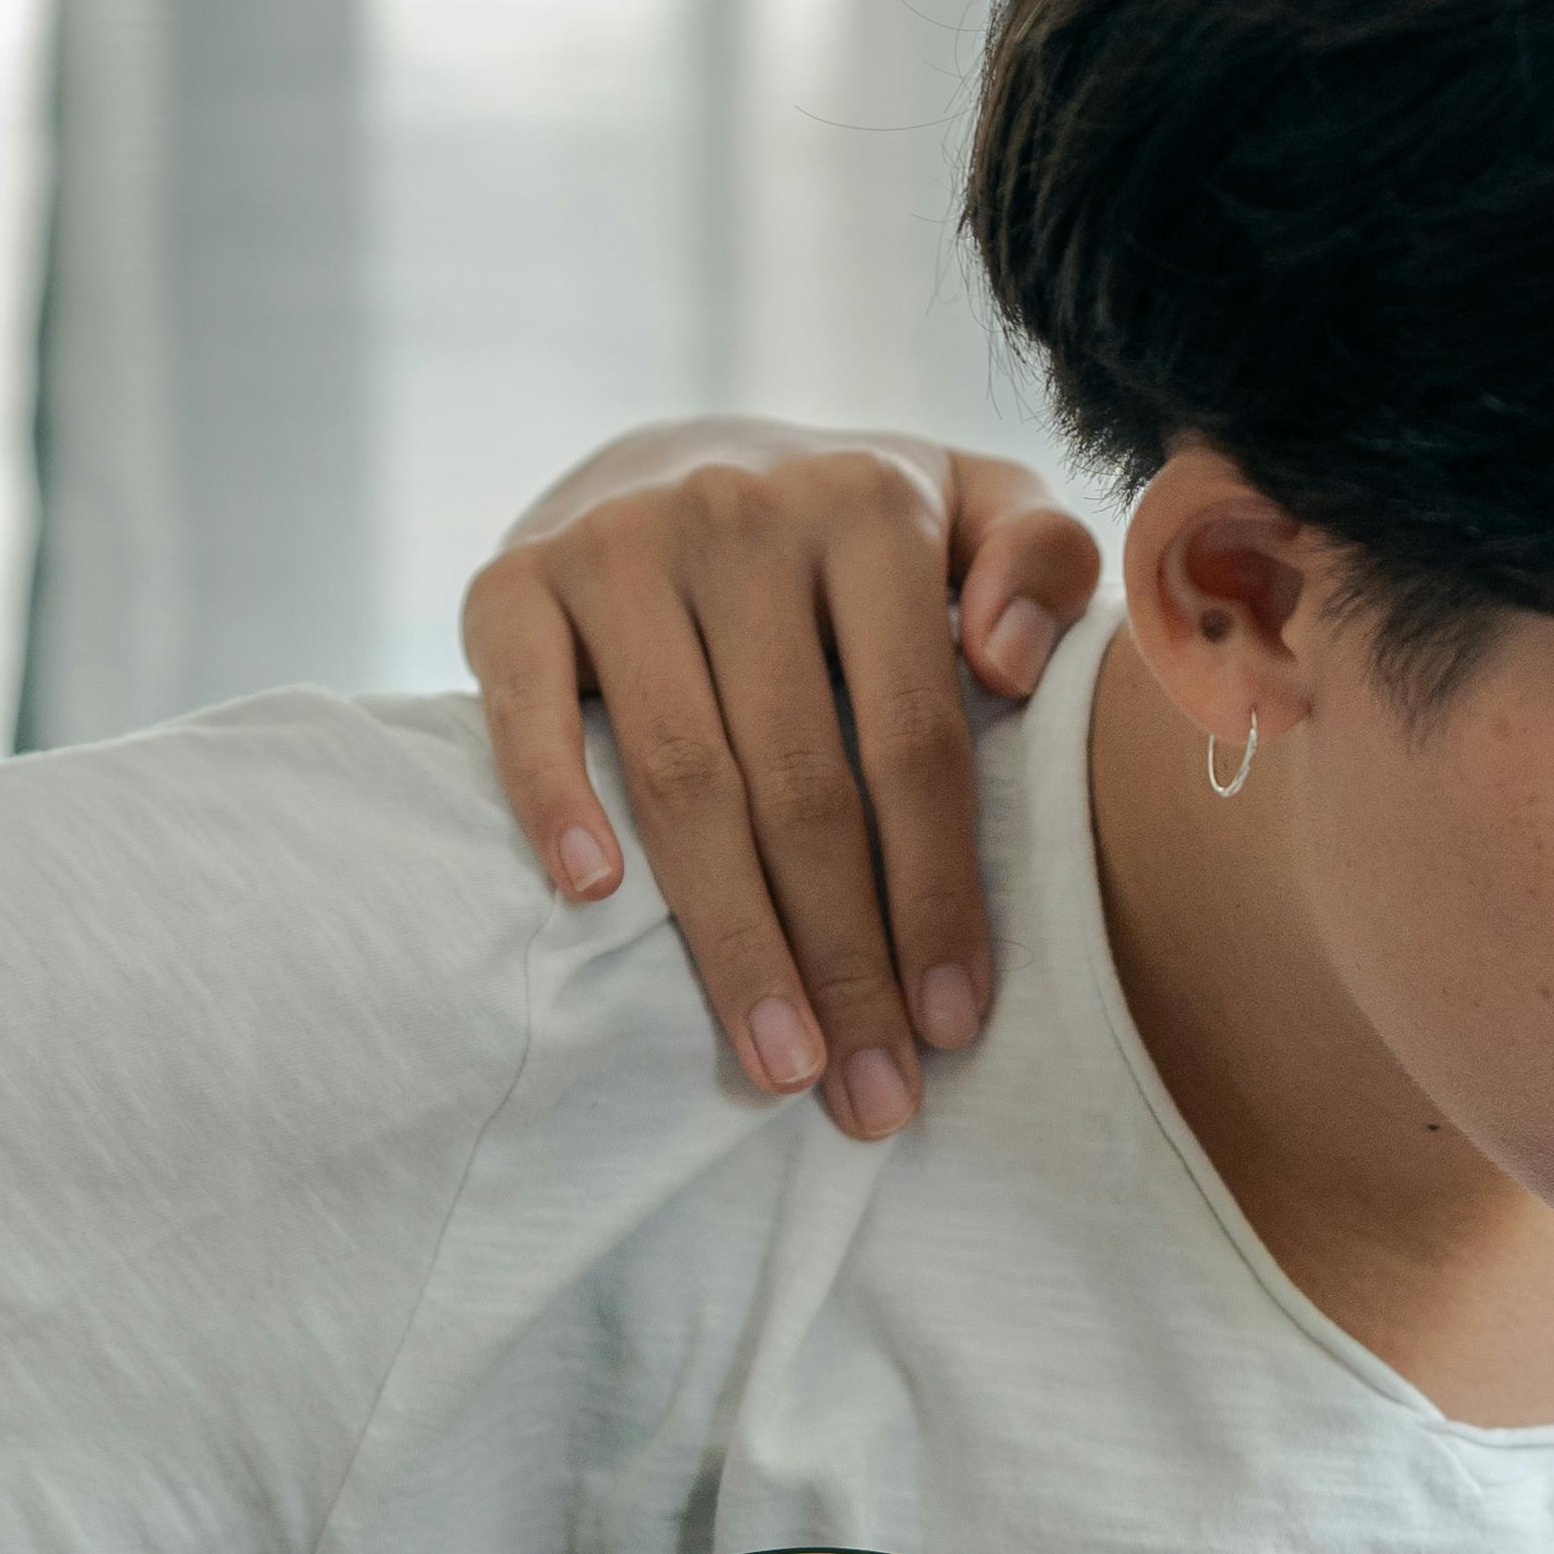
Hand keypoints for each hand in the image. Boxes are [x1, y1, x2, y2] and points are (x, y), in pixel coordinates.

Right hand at [461, 421, 1104, 1140]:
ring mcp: (618, 544)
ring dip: (731, 938)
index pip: (915, 739)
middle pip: (802, 783)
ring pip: (683, 777)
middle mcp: (739, 515)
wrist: (672, 458)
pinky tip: (593, 899)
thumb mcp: (978, 507)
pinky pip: (527, 707)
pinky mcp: (510, 579)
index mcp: (868, 510)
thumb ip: (1042, 558)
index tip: (955, 1026)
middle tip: (872, 1095)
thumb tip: (1010, 663)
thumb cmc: (855, 533)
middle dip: (844, 959)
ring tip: (776, 1063)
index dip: (937, 893)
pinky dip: (554, 799)